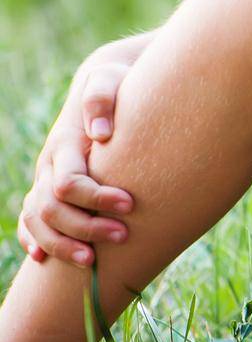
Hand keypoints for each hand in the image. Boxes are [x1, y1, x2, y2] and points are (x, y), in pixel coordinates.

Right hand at [17, 56, 134, 265]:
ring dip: (61, 245)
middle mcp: (49, 164)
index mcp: (64, 143)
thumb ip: (102, 98)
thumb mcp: (110, 78)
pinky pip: (30, 219)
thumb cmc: (115, 82)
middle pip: (52, 209)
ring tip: (93, 263)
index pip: (68, 183)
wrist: (103, 83)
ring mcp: (45, 177)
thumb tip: (101, 133)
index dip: (96, 198)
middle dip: (85, 227)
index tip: (130, 205)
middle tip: (123, 236)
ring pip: (38, 221)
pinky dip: (35, 240)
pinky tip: (44, 261)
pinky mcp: (48, 187)